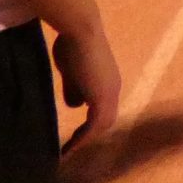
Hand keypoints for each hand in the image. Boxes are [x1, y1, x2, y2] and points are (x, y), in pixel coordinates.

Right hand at [51, 27, 120, 150]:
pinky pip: (96, 124)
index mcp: (107, 83)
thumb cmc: (74, 46)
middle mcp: (113, 90)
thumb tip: (75, 106)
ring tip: (69, 151)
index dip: (90, 124)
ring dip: (87, 139)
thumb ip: (74, 88)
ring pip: (103, 124)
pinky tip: (71, 146)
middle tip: (71, 148)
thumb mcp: (71, 72)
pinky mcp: (103, 97)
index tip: (74, 135)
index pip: (102, 109)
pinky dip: (85, 137)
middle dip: (89, 135)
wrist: (81, 32)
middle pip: (105, 120)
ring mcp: (110, 93)